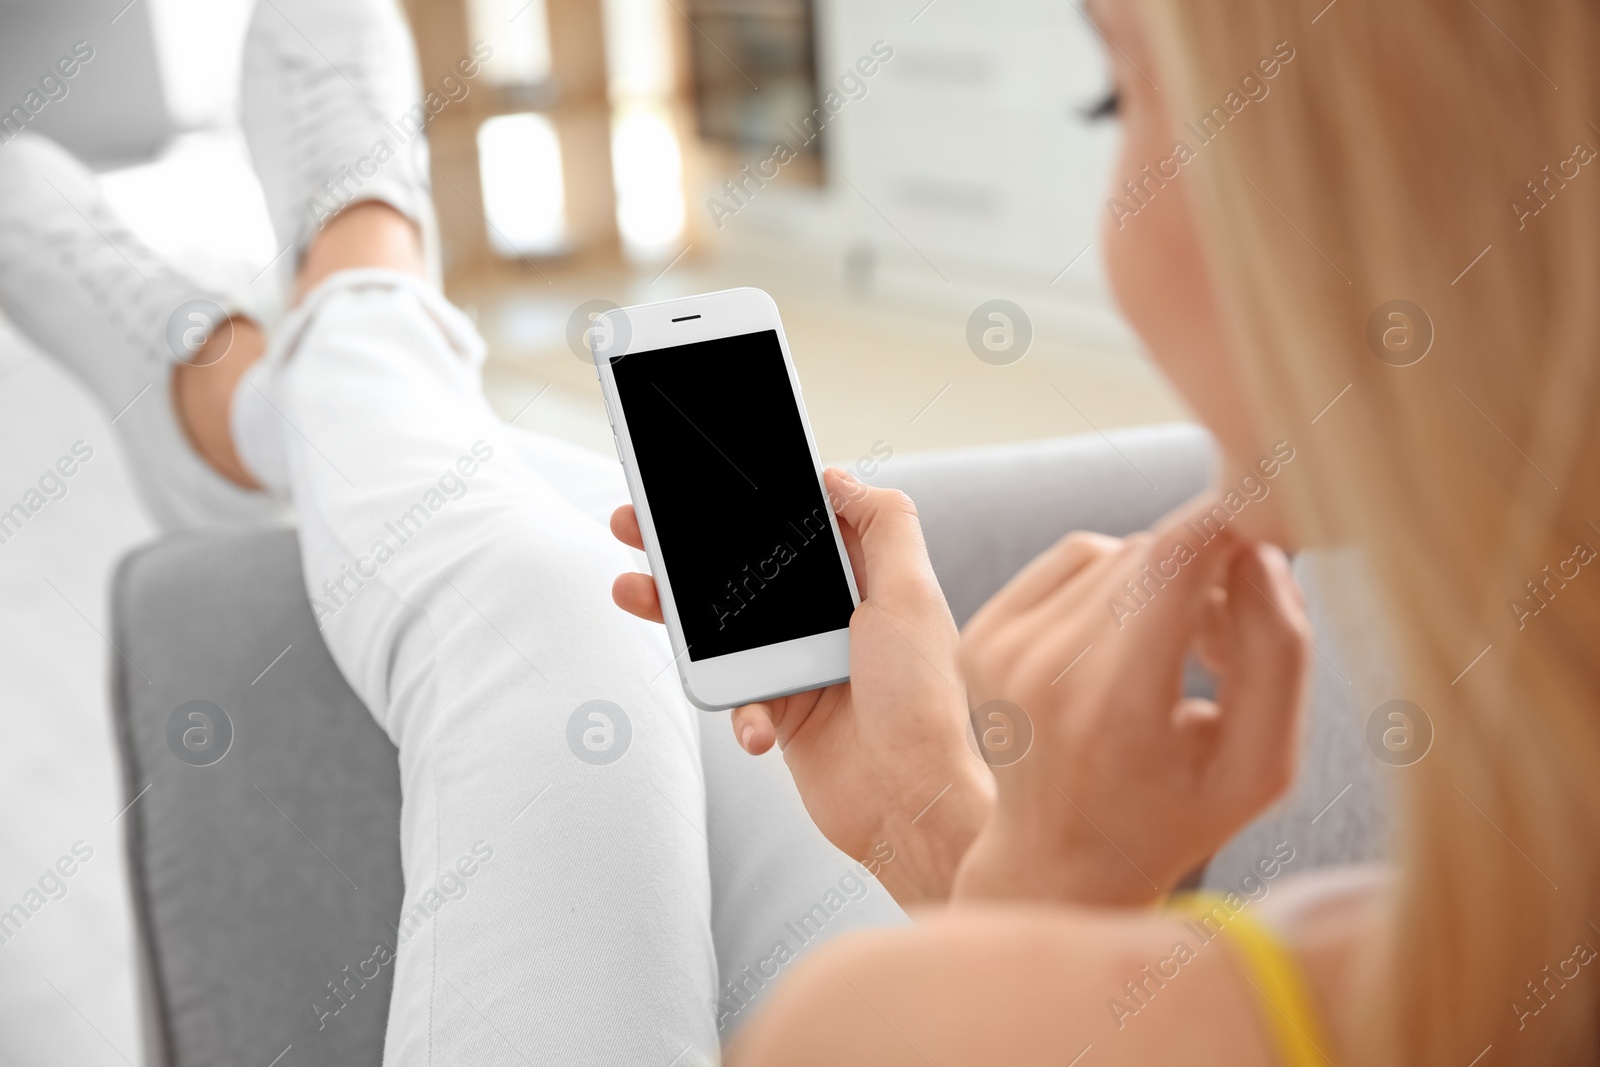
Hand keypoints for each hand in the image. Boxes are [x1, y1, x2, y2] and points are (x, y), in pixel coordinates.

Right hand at [611, 469, 992, 906]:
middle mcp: (832, 617)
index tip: (697, 478)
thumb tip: (839, 477)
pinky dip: (734, 708)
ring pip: (723, 625)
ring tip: (630, 588)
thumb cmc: (923, 700)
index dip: (748, 499)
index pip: (796, 525)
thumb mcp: (913, 594)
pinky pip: (734, 695)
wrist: (912, 802)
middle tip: (634, 523)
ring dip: (672, 609)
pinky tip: (753, 725)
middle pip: (745, 568)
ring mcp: (802, 663)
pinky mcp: (782, 712)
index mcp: (864, 580)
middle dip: (687, 547)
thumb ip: (884, 525)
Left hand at [951, 498, 1310, 907]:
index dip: (1226, 530)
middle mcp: (1045, 673)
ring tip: (1175, 656)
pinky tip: (1125, 645)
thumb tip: (1258, 554)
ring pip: (1111, 551)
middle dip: (1204, 580)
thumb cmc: (1176, 816)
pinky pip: (1070, 560)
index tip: (1266, 537)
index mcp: (1116, 711)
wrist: (1059, 860)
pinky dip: (1112, 583)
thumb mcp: (1261, 764)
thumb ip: (1279, 655)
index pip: (1171, 562)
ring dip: (1159, 583)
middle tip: (1221, 650)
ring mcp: (1001, 652)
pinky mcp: (980, 636)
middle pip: (1149, 556)